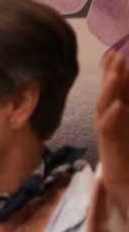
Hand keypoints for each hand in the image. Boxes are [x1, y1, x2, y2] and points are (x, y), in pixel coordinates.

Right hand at [100, 48, 128, 193]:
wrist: (126, 182)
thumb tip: (122, 98)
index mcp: (121, 110)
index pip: (119, 86)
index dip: (118, 69)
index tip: (119, 50)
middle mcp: (112, 117)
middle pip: (110, 91)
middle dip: (113, 73)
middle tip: (117, 54)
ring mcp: (109, 130)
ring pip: (105, 107)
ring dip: (110, 90)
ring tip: (114, 74)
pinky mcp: (109, 145)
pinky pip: (108, 129)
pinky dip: (112, 117)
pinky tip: (118, 106)